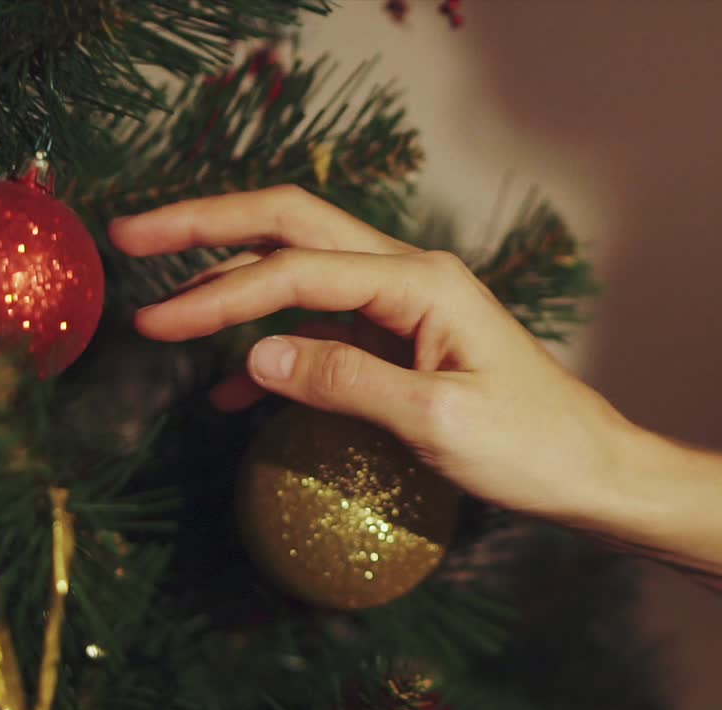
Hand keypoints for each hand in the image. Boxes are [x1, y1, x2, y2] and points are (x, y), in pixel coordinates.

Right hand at [109, 185, 638, 520]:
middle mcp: (410, 276)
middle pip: (294, 229)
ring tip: (165, 307)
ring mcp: (405, 306)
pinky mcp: (402, 341)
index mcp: (420, 282)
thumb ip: (344, 382)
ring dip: (233, 282)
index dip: (218, 293)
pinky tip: (230, 386)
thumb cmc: (529, 446)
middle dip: (211, 228)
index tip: (153, 321)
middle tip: (133, 238)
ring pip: (302, 270)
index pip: (297, 269)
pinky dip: (272, 341)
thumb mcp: (435, 421)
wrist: (588, 468)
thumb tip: (253, 358)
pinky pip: (323, 324)